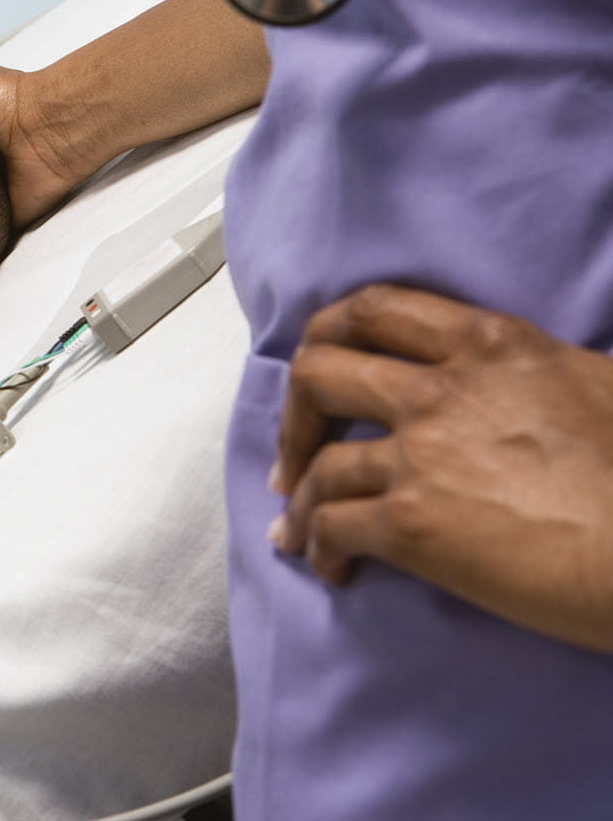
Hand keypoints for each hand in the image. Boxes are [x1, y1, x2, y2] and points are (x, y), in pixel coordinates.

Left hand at [269, 284, 612, 651]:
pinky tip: (330, 567)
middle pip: (317, 373)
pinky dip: (317, 547)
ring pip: (317, 463)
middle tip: (298, 453)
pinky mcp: (411, 522)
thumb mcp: (599, 384)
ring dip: (300, 499)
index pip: (375, 309)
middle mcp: (441, 388)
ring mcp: (420, 454)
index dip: (329, 337)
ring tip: (299, 527)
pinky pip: (330, 527)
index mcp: (490, 344)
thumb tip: (535, 385)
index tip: (322, 371)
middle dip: (294, 414)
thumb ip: (540, 374)